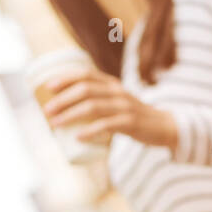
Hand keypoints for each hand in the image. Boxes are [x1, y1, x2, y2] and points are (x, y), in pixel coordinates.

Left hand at [41, 69, 177, 149]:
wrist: (164, 126)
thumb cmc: (133, 116)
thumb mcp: (116, 101)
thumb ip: (98, 100)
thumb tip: (65, 109)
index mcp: (112, 84)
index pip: (86, 74)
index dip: (65, 78)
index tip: (48, 87)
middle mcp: (117, 92)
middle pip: (85, 90)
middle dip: (63, 99)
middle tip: (47, 110)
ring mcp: (124, 106)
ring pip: (92, 107)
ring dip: (70, 115)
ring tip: (55, 124)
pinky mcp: (130, 123)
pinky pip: (106, 125)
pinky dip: (89, 131)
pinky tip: (77, 137)